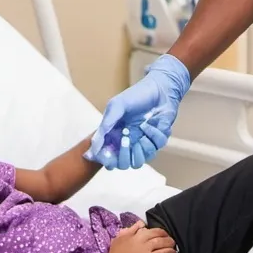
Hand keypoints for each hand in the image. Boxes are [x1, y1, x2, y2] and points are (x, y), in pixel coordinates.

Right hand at [86, 54, 189, 169]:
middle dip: (124, 155)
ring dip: (142, 147)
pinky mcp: (157, 140)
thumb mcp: (116, 107)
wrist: (160, 88)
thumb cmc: (136, 96)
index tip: (109, 157)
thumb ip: (104, 127)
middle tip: (126, 139)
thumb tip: (92, 150)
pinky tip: (153, 121)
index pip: (107, 158)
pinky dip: (155, 133)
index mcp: (114, 136)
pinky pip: (156, 147)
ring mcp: (142, 143)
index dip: (107, 161)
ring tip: (143, 128)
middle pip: (123, 164)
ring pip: (139, 161)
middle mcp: (127, 142)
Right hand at [103, 222, 177, 252]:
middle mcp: (144, 246)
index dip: (163, 232)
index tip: (166, 234)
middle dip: (170, 241)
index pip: (155, 232)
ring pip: (164, 252)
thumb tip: (141, 223)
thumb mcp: (120, 239)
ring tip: (174, 252)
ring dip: (171, 251)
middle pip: (162, 241)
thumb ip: (131, 230)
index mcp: (138, 238)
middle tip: (173, 243)